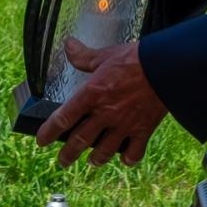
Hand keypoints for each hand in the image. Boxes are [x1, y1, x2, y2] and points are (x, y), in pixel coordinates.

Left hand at [35, 40, 168, 167]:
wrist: (166, 67)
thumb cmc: (136, 59)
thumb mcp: (105, 55)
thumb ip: (84, 56)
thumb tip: (68, 45)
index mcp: (91, 94)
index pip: (62, 118)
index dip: (48, 132)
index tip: (41, 141)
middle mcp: (104, 114)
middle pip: (79, 141)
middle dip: (68, 155)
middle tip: (62, 161)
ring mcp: (123, 125)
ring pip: (104, 152)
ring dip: (96, 159)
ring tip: (93, 161)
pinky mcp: (143, 130)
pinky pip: (133, 153)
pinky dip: (128, 158)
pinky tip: (125, 158)